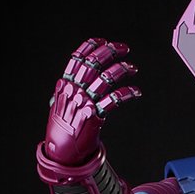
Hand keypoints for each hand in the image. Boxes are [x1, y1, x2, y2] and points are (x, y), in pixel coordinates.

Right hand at [42, 38, 139, 165]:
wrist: (61, 152)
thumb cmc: (61, 130)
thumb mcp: (59, 105)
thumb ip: (67, 92)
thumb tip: (71, 81)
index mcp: (64, 84)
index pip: (77, 59)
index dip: (90, 47)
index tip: (103, 41)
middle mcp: (74, 90)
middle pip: (93, 63)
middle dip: (110, 52)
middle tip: (123, 48)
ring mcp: (85, 102)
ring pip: (106, 78)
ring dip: (122, 70)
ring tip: (132, 68)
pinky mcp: (95, 115)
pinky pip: (114, 99)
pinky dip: (127, 93)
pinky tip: (136, 91)